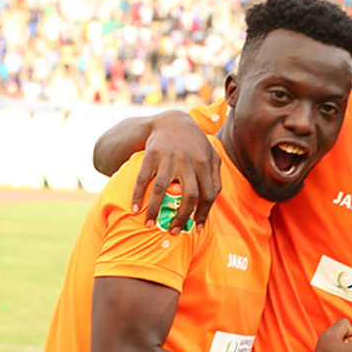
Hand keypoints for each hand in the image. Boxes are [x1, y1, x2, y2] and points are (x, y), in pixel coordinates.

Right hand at [131, 110, 220, 233]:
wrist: (172, 121)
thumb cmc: (195, 143)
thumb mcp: (212, 155)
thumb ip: (216, 176)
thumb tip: (213, 200)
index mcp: (205, 164)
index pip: (209, 195)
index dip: (204, 214)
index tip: (198, 228)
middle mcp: (189, 162)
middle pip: (190, 195)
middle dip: (182, 217)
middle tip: (174, 231)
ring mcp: (169, 158)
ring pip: (163, 189)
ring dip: (155, 209)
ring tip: (149, 224)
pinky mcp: (152, 155)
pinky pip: (144, 178)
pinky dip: (138, 195)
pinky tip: (135, 209)